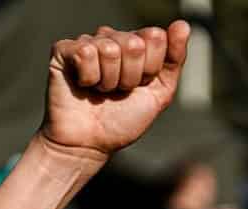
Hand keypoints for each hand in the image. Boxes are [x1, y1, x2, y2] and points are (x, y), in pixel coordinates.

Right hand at [42, 23, 190, 164]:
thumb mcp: (160, 93)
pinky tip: (84, 85)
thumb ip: (174, 59)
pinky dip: (89, 78)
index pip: (156, 37)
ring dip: (108, 81)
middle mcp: (113, 39)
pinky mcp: (65, 49)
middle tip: (118, 92)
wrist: (90, 144)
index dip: (151, 69)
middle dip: (130, 77)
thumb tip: (183, 24)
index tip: (140, 86)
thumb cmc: (123, 121)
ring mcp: (88, 42)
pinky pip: (86, 52)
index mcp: (137, 45)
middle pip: (134, 44)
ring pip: (109, 49)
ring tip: (101, 91)